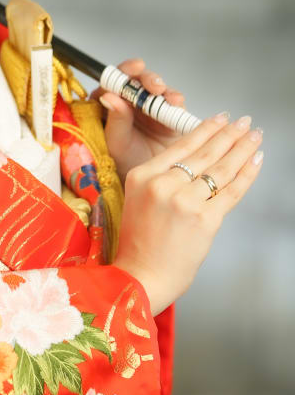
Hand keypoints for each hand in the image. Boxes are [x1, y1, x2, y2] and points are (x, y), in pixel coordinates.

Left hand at [89, 57, 187, 183]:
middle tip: (154, 85)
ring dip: (163, 88)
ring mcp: (150, 107)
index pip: (113, 81)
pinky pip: (172, 102)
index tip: (133, 69)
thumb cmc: (125, 164)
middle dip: (146, 79)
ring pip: (156, 89)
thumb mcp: (116, 144)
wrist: (148, 182)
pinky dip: (175, 100)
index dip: (122, 72)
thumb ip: (115, 120)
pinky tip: (177, 103)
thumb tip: (110, 96)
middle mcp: (129, 103)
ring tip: (168, 97)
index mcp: (109, 106)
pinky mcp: (168, 114)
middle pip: (136, 81)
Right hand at [114, 112, 263, 314]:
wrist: (141, 276)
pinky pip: (231, 191)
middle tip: (245, 122)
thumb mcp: (138, 199)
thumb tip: (199, 159)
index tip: (220, 118)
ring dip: (242, 149)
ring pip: (221, 168)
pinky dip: (247, 174)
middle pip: (205, 153)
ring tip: (255, 137)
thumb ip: (161, 178)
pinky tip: (256, 161)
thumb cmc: (139, 242)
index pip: (181, 145)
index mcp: (142, 175)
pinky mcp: (205, 220)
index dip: (206, 129)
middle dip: (230, 134)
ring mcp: (185, 201)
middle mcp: (162, 184)